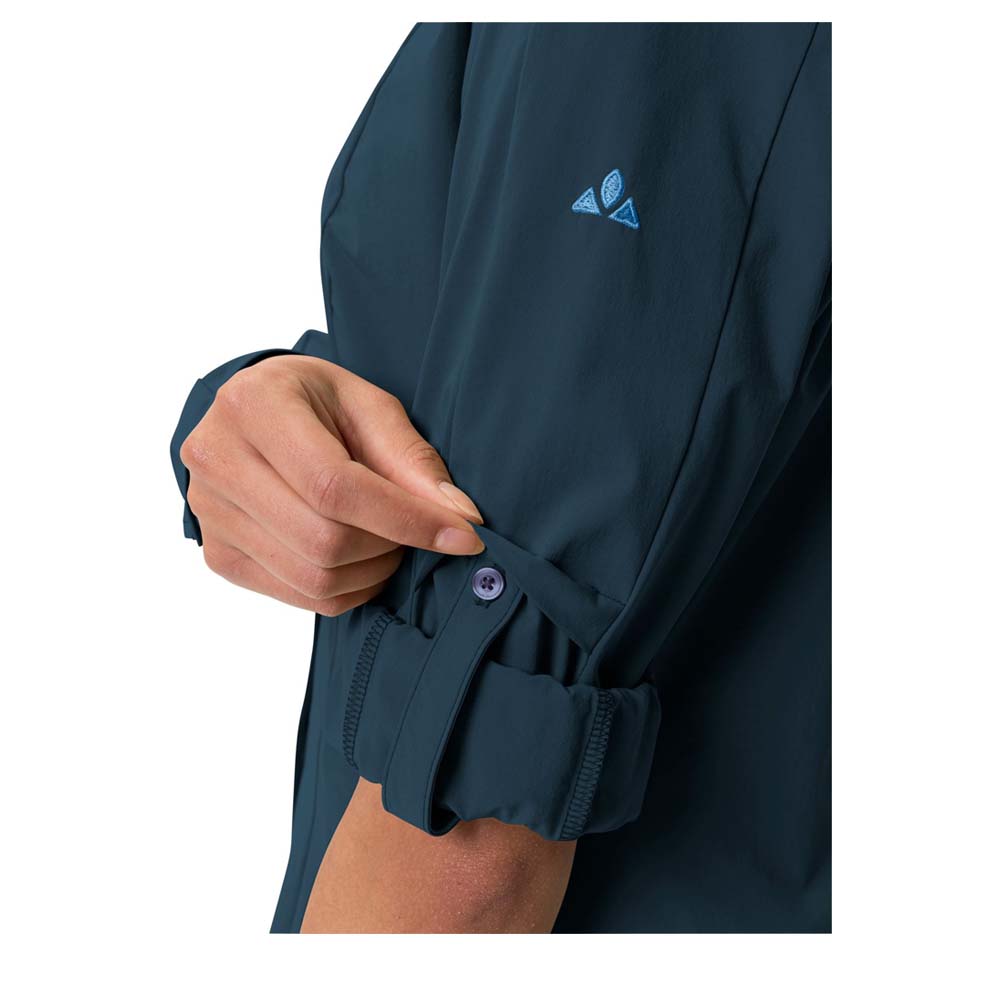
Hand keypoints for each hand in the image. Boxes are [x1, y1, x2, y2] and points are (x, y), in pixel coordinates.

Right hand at [181, 355, 483, 615]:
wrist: (250, 414)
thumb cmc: (315, 402)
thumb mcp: (367, 404)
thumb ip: (412, 459)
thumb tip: (462, 517)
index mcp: (253, 406)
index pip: (335, 487)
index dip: (406, 519)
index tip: (463, 536)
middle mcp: (217, 460)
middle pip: (324, 539)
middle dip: (391, 545)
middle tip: (418, 529)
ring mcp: (210, 513)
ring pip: (313, 576)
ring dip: (373, 571)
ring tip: (389, 539)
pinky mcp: (218, 554)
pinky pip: (299, 596)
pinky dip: (348, 588)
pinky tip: (362, 559)